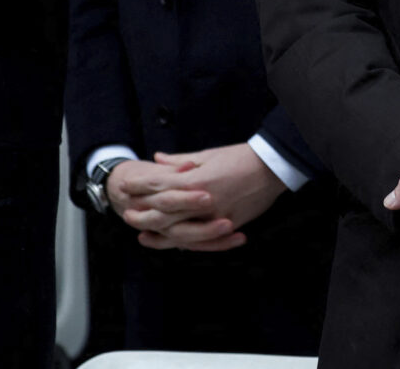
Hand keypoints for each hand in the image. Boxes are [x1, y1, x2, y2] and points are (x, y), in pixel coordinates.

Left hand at [128, 144, 287, 250]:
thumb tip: (158, 159)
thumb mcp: (209, 154)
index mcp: (196, 179)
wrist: (273, 167)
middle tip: (126, 214)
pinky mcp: (227, 225)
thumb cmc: (242, 157)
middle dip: (141, 214)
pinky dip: (184, 243)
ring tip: (142, 234)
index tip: (126, 186)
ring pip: (178, 232)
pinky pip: (200, 240)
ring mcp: (214, 217)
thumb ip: (180, 160)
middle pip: (162, 213)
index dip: (140, 186)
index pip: (159, 185)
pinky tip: (173, 244)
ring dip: (157, 234)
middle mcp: (202, 201)